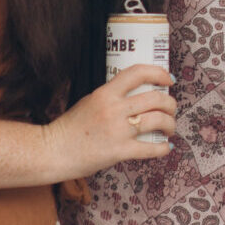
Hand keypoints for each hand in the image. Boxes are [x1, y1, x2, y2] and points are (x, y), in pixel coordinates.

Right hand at [46, 62, 176, 176]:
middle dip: (171, 103)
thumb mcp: (89, 101)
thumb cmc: (70, 128)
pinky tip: (165, 147)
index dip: (159, 72)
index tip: (169, 79)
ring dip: (170, 124)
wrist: (53, 151)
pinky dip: (163, 148)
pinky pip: (150, 148)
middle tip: (171, 109)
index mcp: (105, 93)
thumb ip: (111, 97)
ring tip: (170, 128)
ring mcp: (117, 130)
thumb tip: (137, 95)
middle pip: (155, 98)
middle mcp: (113, 109)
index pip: (137, 73)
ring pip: (158, 120)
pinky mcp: (119, 151)